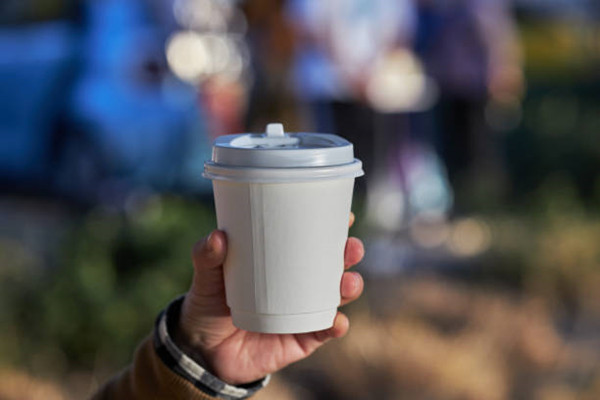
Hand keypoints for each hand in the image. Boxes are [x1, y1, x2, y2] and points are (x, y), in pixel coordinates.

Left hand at [175, 215, 364, 384]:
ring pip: (336, 296)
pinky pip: (324, 332)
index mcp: (280, 262)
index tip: (346, 215)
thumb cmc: (207, 305)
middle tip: (351, 247)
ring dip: (350, 287)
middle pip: (332, 265)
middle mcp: (297, 285)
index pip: (311, 240)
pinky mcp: (300, 340)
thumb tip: (217, 237)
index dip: (332, 227)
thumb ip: (207, 257)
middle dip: (349, 254)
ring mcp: (302, 312)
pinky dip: (335, 326)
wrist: (202, 353)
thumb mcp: (205, 278)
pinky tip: (338, 321)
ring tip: (348, 282)